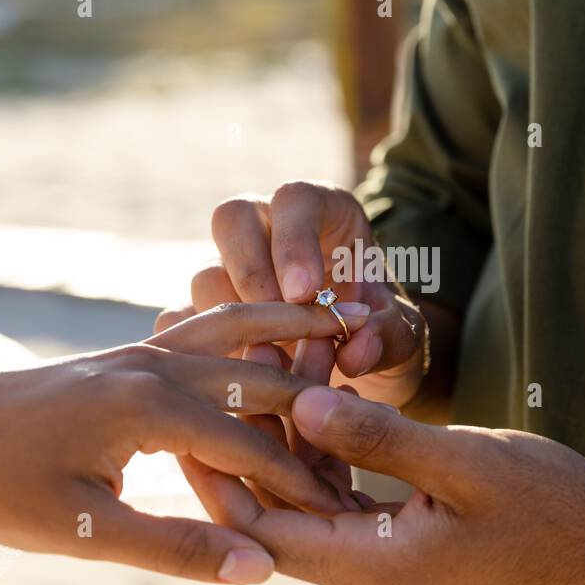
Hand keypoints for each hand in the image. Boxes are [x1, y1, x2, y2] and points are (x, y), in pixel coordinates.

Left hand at [0, 302, 367, 584]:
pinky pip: (202, 328)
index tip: (350, 510)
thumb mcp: (82, 530)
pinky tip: (265, 323)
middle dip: (316, 409)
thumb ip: (174, 548)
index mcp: (150, 408)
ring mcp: (140, 350)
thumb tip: (259, 567)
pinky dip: (246, 322)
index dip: (305, 483)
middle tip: (369, 429)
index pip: (255, 448)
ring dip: (290, 332)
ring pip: (236, 331)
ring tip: (342, 322)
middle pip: (260, 380)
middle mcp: (154, 366)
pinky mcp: (126, 351)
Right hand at [161, 182, 429, 408]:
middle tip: (277, 329)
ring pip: (205, 277)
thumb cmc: (382, 336)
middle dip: (250, 274)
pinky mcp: (204, 318)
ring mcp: (229, 272)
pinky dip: (203, 357)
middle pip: (233, 218)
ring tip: (271, 366)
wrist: (361, 370)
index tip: (304, 293)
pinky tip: (238, 384)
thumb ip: (388, 336)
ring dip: (232, 324)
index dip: (293, 241)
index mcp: (321, 213)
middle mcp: (267, 230)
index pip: (295, 200)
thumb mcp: (403, 337)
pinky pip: (181, 326)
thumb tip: (357, 351)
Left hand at [181, 385, 584, 584]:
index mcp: (371, 570)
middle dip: (251, 447)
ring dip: (294, 452)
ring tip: (271, 380)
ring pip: (311, 513)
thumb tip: (302, 406)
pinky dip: (330, 469)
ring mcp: (383, 582)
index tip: (193, 407)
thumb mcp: (467, 462)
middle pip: (278, 518)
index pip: (263, 525)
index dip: (219, 466)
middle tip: (222, 381)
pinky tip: (321, 413)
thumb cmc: (553, 512)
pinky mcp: (402, 566)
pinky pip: (346, 517)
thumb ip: (379, 437)